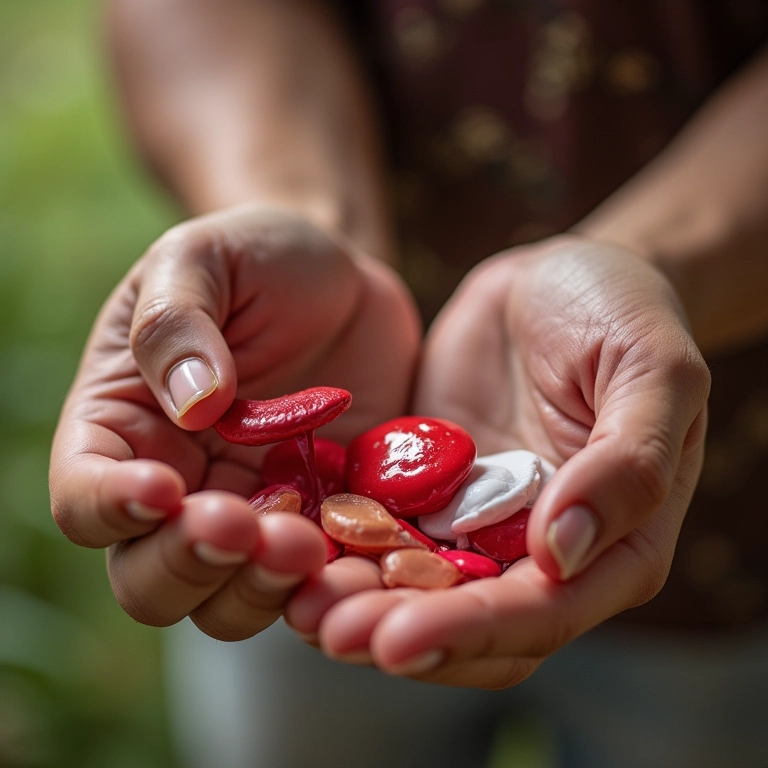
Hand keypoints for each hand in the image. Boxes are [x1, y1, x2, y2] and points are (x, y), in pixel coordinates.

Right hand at [49, 205, 419, 640]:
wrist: (340, 279)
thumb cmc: (256, 258)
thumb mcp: (202, 259)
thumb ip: (177, 321)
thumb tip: (192, 403)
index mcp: (125, 427)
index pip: (85, 496)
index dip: (111, 507)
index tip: (162, 488)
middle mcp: (181, 485)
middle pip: (151, 578)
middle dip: (191, 565)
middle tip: (245, 528)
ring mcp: (254, 510)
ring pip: (230, 600)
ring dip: (260, 590)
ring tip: (305, 546)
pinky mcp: (322, 516)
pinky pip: (318, 578)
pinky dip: (333, 583)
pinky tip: (364, 557)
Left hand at [285, 237, 709, 687]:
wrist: (555, 278)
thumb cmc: (622, 314)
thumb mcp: (652, 370)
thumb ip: (627, 463)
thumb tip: (563, 553)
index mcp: (612, 543)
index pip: (540, 613)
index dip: (471, 632)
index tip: (396, 642)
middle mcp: (539, 549)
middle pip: (466, 617)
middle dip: (397, 629)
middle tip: (326, 629)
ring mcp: (475, 519)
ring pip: (413, 583)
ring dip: (357, 599)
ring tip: (294, 603)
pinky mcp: (425, 485)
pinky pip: (378, 523)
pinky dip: (338, 540)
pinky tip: (289, 540)